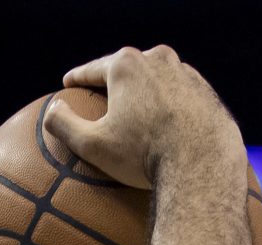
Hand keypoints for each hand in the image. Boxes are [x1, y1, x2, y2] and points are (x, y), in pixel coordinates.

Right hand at [44, 45, 241, 188]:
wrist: (204, 166)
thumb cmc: (145, 155)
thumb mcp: (92, 144)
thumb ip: (63, 123)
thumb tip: (53, 108)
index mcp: (127, 65)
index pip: (93, 69)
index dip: (77, 78)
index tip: (68, 83)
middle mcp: (159, 60)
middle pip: (127, 68)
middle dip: (114, 80)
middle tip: (103, 94)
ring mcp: (187, 75)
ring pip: (157, 80)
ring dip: (145, 91)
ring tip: (137, 109)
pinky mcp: (208, 94)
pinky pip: (181, 97)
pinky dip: (171, 106)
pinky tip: (167, 122)